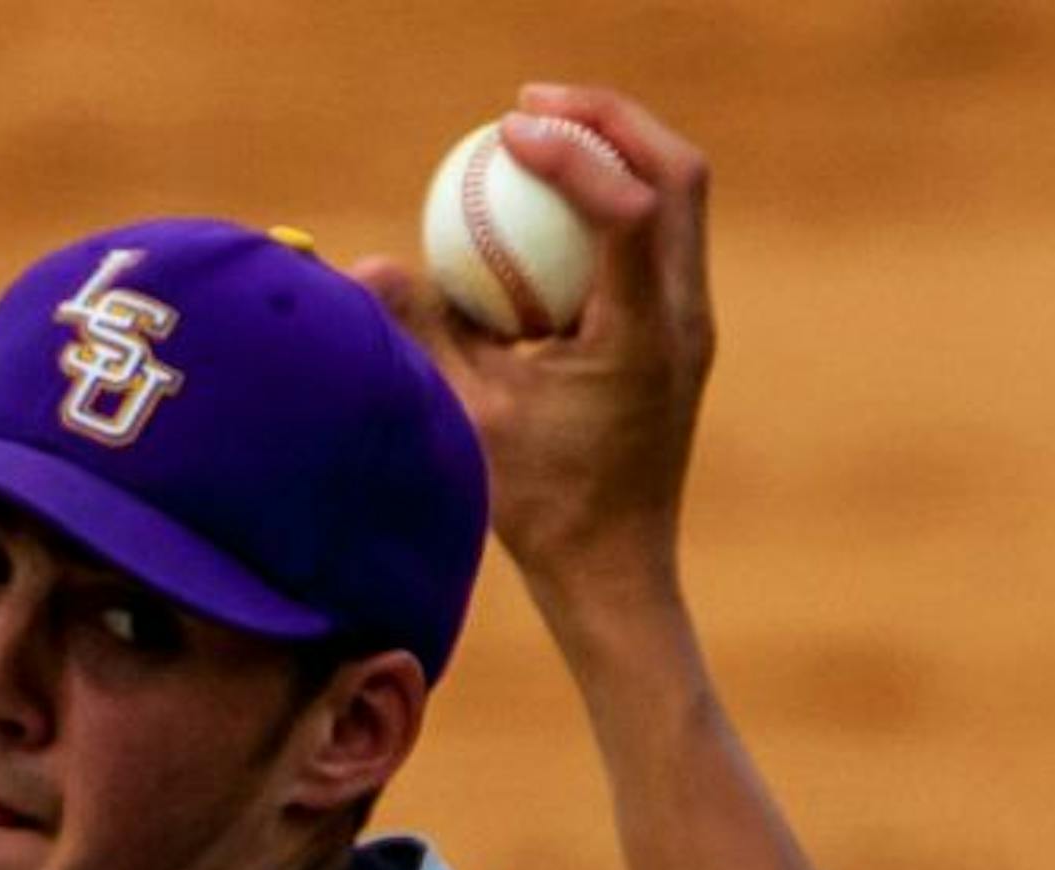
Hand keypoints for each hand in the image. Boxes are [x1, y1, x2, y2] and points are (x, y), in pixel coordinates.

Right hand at [356, 84, 715, 634]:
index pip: (629, 206)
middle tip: (528, 108)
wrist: (614, 575)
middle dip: (609, 118)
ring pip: (678, 197)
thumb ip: (425, 336)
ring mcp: (690, 323)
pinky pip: (657, 237)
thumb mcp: (472, 422)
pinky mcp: (678, 334)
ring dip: (617, 151)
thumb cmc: (543, 512)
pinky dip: (612, 201)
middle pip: (677, 170)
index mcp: (643, 336)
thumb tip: (363, 268)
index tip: (507, 132)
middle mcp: (684, 318)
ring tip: (540, 139)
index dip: (572, 151)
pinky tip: (548, 210)